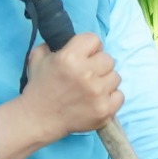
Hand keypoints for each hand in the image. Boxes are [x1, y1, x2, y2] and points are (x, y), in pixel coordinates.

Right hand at [11, 33, 122, 147]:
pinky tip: (97, 99)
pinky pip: (120, 95)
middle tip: (87, 74)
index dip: (90, 47)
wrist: (38, 118)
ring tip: (91, 88)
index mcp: (70, 57)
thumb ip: (55, 44)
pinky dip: (111, 97)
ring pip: (116, 77)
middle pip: (108, 59)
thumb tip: (72, 40)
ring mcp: (98, 93)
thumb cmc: (39, 87)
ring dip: (105, 81)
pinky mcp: (105, 109)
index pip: (94, 40)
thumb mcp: (38, 57)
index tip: (84, 55)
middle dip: (98, 65)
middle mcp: (86, 73)